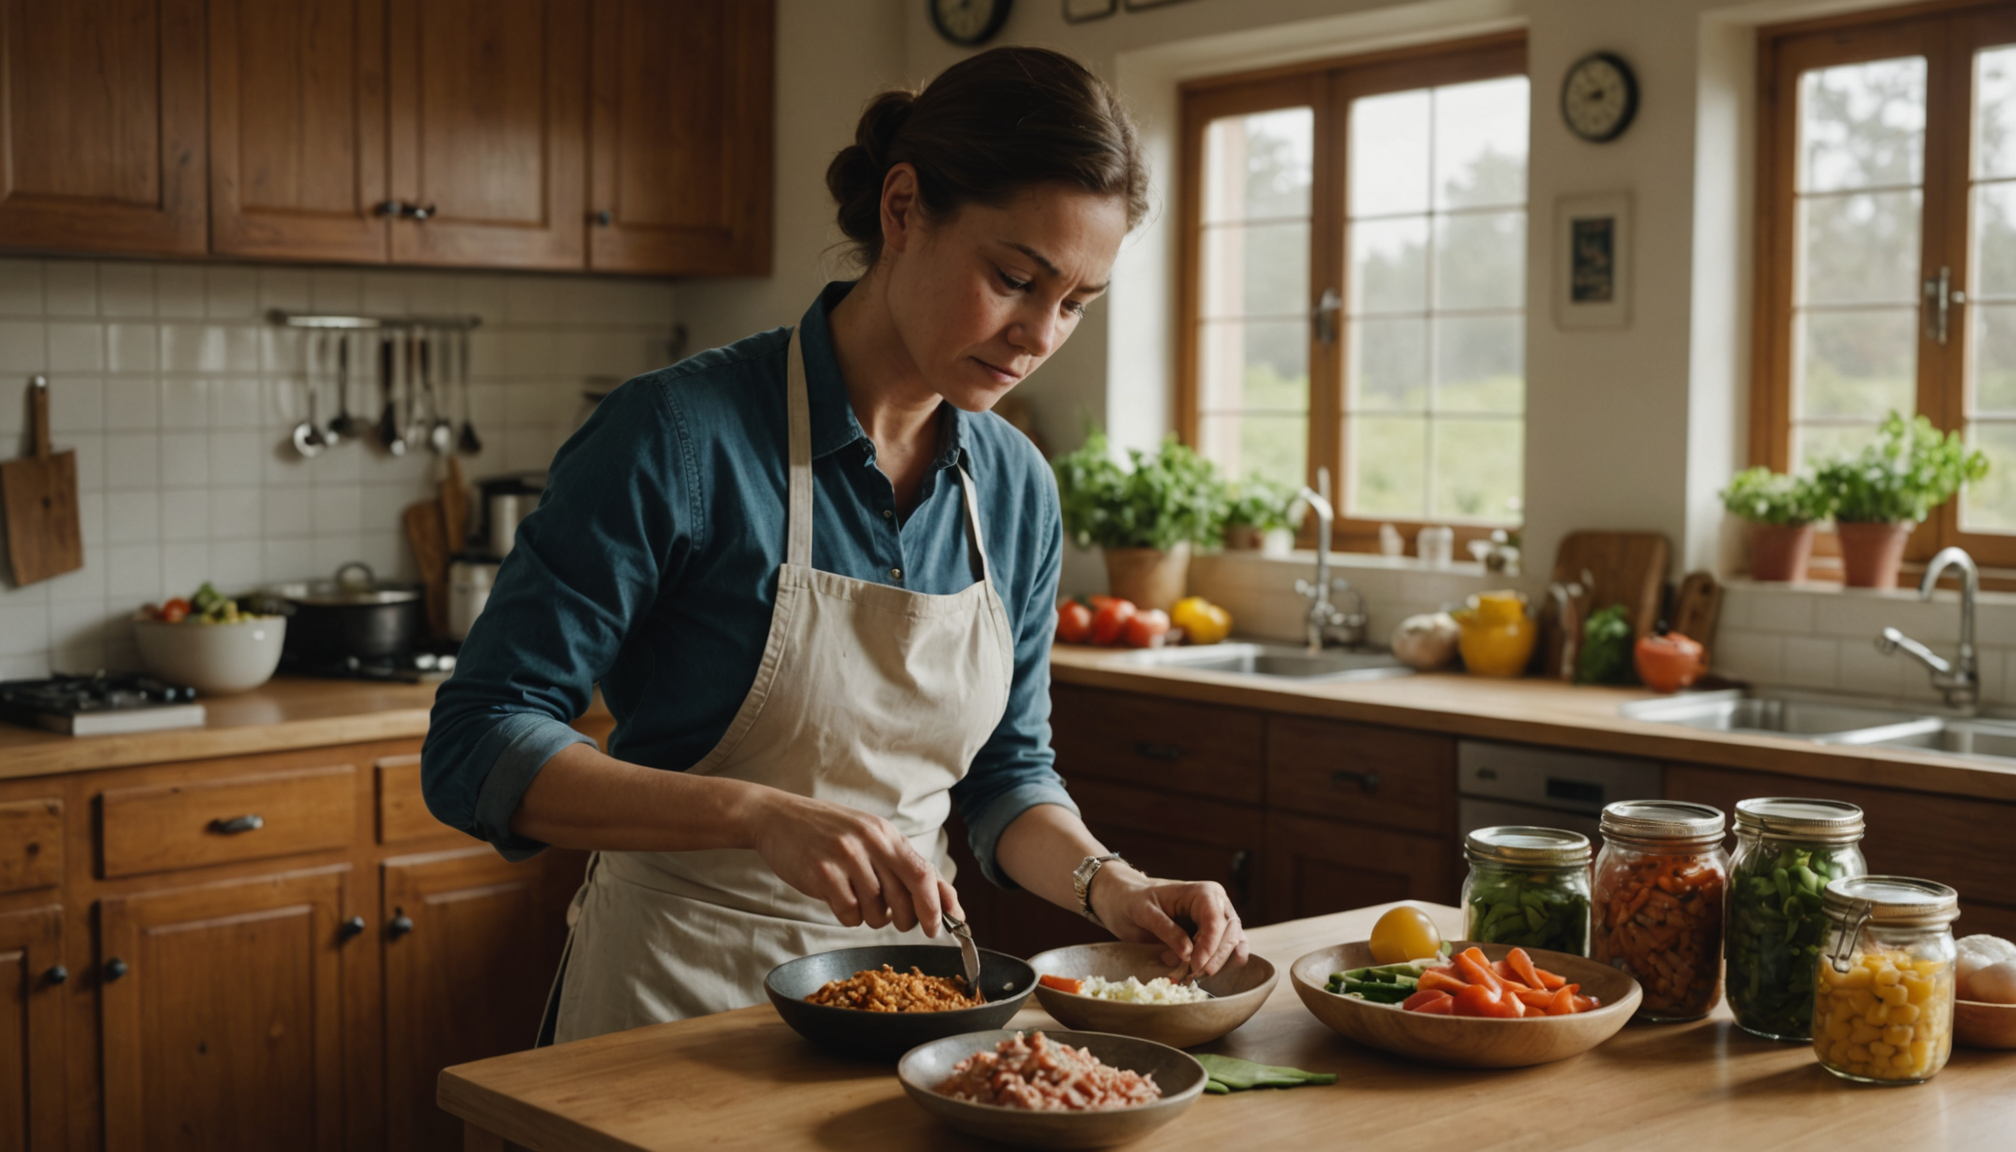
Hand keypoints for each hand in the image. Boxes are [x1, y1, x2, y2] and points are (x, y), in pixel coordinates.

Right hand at [743, 790, 962, 934]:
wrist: (777, 817)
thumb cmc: (828, 831)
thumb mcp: (870, 836)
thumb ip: (903, 864)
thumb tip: (943, 898)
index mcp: (886, 834)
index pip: (925, 874)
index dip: (939, 905)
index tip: (943, 927)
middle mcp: (870, 842)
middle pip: (906, 899)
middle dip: (906, 919)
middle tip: (893, 917)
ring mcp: (846, 857)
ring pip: (878, 912)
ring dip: (871, 916)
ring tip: (855, 896)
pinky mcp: (822, 873)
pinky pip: (849, 914)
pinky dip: (847, 915)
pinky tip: (836, 897)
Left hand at [1087, 863, 1247, 976]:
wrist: (1126, 899)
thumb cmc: (1133, 901)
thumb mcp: (1143, 912)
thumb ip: (1166, 930)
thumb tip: (1189, 953)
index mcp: (1202, 893)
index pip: (1215, 921)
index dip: (1209, 946)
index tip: (1194, 966)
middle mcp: (1216, 903)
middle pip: (1229, 933)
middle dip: (1213, 958)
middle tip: (1191, 975)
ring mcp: (1218, 918)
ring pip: (1232, 943)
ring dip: (1217, 962)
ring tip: (1190, 974)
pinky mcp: (1214, 933)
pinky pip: (1229, 948)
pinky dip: (1224, 962)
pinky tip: (1212, 972)